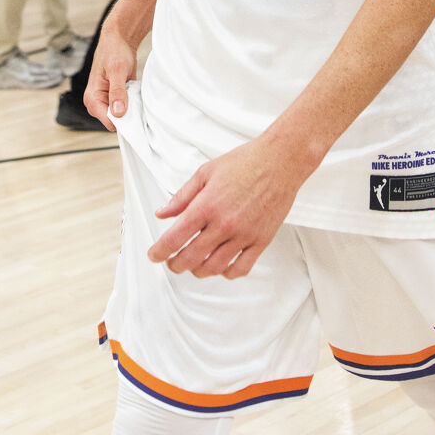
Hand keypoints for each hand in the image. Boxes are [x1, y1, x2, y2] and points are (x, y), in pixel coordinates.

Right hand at [84, 24, 137, 130]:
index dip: (124, 120)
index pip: (109, 122)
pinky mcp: (114, 98)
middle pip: (115, 122)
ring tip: (134, 91)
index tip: (136, 112)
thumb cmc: (115, 51)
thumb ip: (117, 92)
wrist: (119, 39)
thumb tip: (118, 113)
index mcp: (92, 98)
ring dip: (131, 107)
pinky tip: (134, 91)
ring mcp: (106, 101)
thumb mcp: (117, 71)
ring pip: (122, 116)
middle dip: (127, 114)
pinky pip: (125, 109)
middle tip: (135, 97)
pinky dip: (132, 103)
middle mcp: (96, 102)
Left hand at [147, 136, 308, 278]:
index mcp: (207, 205)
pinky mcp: (261, 240)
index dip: (159, 251)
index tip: (154, 255)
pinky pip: (241, 268)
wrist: (280, 161)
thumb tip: (162, 213)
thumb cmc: (245, 162)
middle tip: (171, 262)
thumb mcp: (205, 173)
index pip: (174, 238)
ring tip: (193, 264)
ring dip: (198, 270)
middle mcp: (224, 223)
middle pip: (191, 258)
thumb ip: (182, 196)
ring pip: (214, 267)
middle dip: (175, 264)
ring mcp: (244, 234)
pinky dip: (227, 273)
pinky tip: (221, 265)